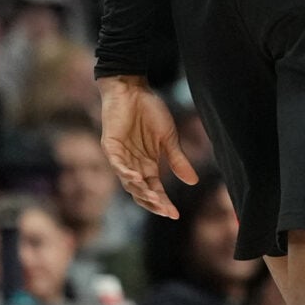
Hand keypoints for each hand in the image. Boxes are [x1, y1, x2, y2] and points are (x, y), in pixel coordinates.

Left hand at [97, 75, 197, 215]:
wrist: (133, 90)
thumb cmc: (150, 112)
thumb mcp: (169, 139)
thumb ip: (178, 160)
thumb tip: (193, 182)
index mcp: (147, 164)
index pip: (154, 189)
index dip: (163, 202)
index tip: (175, 214)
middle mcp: (133, 164)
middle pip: (141, 190)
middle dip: (153, 202)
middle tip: (165, 210)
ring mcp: (120, 156)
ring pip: (128, 181)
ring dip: (140, 191)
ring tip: (154, 198)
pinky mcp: (110, 146)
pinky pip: (116, 163)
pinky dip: (125, 172)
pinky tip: (136, 178)